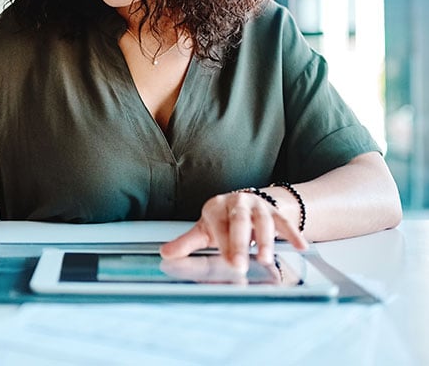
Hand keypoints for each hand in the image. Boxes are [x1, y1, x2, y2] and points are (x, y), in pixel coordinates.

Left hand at [159, 190, 307, 270]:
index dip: (223, 245)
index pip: (219, 227)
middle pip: (239, 222)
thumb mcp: (204, 230)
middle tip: (240, 265)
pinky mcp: (276, 211)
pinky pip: (285, 222)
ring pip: (263, 221)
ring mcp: (258, 205)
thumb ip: (186, 243)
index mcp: (215, 207)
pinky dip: (294, 233)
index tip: (228, 264)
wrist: (247, 203)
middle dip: (239, 244)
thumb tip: (165, 254)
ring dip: (265, 240)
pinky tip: (302, 247)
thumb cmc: (222, 221)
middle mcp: (237, 203)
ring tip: (265, 260)